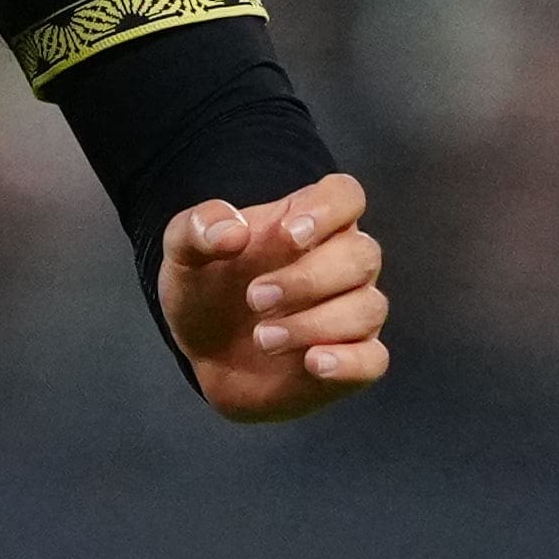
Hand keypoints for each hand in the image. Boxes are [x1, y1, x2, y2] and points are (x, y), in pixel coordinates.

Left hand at [156, 174, 388, 423]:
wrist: (205, 355)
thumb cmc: (207, 292)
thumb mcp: (184, 255)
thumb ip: (197, 229)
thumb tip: (232, 232)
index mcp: (309, 222)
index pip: (346, 196)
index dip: (328, 210)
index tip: (290, 234)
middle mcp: (342, 263)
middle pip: (363, 254)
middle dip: (309, 279)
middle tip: (255, 298)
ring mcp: (352, 312)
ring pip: (368, 307)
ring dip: (315, 324)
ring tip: (261, 338)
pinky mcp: (352, 359)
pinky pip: (374, 359)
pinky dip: (348, 361)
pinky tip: (311, 362)